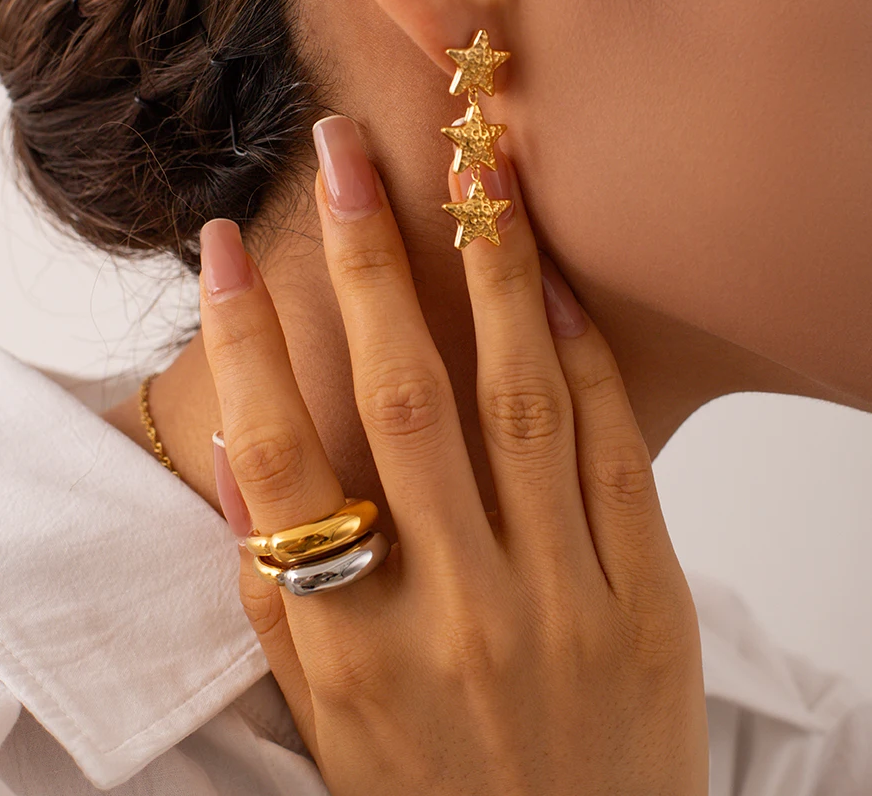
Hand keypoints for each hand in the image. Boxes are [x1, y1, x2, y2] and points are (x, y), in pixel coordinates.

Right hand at [198, 114, 708, 795]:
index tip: (219, 250)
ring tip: (472, 174)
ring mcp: (563, 602)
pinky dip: (582, 357)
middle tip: (343, 152)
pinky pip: (613, 453)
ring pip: (519, 401)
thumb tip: (239, 446)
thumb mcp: (331, 718)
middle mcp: (455, 613)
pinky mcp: (651, 600)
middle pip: (402, 400)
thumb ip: (277, 594)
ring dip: (490, 273)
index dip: (244, 343)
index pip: (281, 463)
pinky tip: (554, 281)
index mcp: (355, 649)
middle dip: (366, 261)